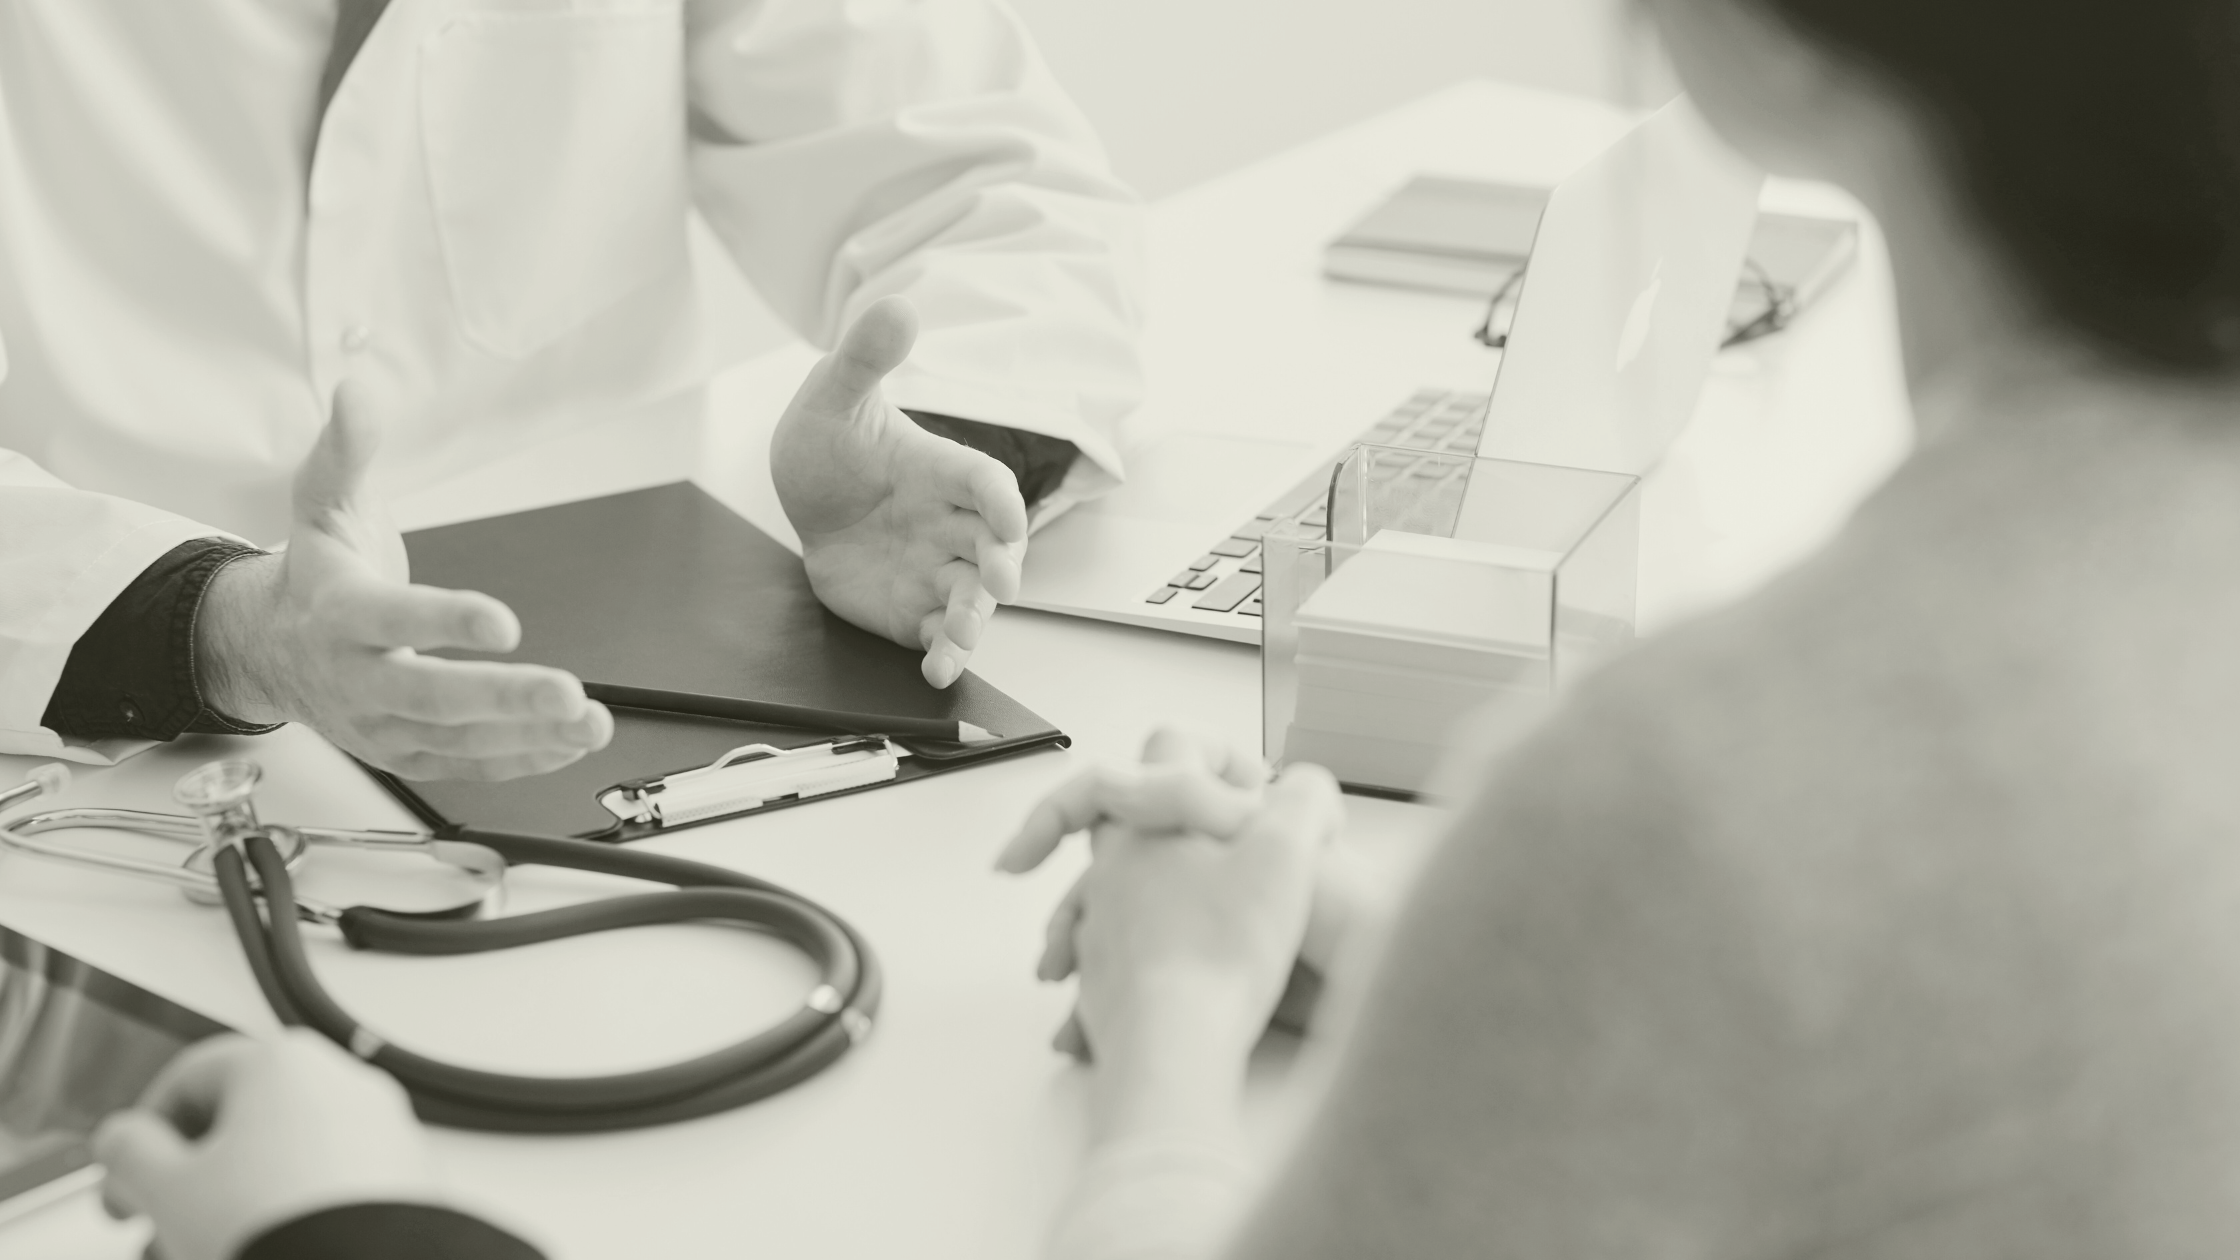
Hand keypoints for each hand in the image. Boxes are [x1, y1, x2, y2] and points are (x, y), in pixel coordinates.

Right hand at [94, 1031, 440, 1259]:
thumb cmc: (272, 1227)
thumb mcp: (168, 1190)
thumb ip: (130, 1153)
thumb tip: (124, 1139)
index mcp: (283, 1062)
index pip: (190, 1076)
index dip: (144, 1134)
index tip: (124, 1179)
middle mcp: (343, 1082)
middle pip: (242, 1119)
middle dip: (191, 1175)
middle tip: (158, 1220)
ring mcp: (384, 1128)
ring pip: (286, 1157)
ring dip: (235, 1198)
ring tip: (201, 1247)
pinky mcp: (407, 1177)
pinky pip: (331, 1184)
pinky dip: (290, 1208)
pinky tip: (266, 1248)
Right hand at [196, 383, 611, 779]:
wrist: (268, 649)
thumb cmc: (315, 575)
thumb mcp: (323, 502)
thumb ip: (348, 450)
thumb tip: (358, 392)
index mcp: (340, 612)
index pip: (393, 620)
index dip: (446, 623)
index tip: (504, 623)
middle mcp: (357, 677)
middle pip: (430, 697)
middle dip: (503, 698)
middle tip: (567, 693)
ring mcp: (380, 724)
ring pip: (457, 740)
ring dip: (529, 735)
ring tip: (590, 722)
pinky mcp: (406, 752)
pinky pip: (467, 764)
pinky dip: (521, 758)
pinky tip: (569, 744)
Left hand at [771, 297, 1029, 687]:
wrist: (806, 497)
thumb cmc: (832, 442)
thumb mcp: (834, 395)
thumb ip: (866, 357)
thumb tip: (897, 305)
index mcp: (943, 471)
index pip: (986, 483)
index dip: (1001, 499)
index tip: (1005, 514)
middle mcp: (951, 523)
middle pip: (993, 548)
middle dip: (1000, 567)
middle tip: (998, 584)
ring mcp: (936, 569)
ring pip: (972, 598)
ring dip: (973, 621)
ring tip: (960, 638)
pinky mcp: (915, 608)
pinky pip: (938, 635)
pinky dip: (944, 655)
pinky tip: (936, 670)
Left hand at [999, 728, 1342, 1102]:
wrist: (1174, 1043)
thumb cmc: (1224, 947)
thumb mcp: (1289, 852)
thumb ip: (1305, 799)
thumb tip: (1307, 788)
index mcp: (1149, 821)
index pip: (1167, 745)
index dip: (1214, 751)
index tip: (1244, 782)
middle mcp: (1112, 865)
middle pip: (1131, 814)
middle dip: (1174, 819)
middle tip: (1220, 837)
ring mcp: (1100, 923)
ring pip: (1113, 882)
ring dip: (1154, 887)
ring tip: (1205, 913)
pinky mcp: (1101, 980)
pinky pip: (1114, 948)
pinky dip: (1144, 949)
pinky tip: (1182, 971)